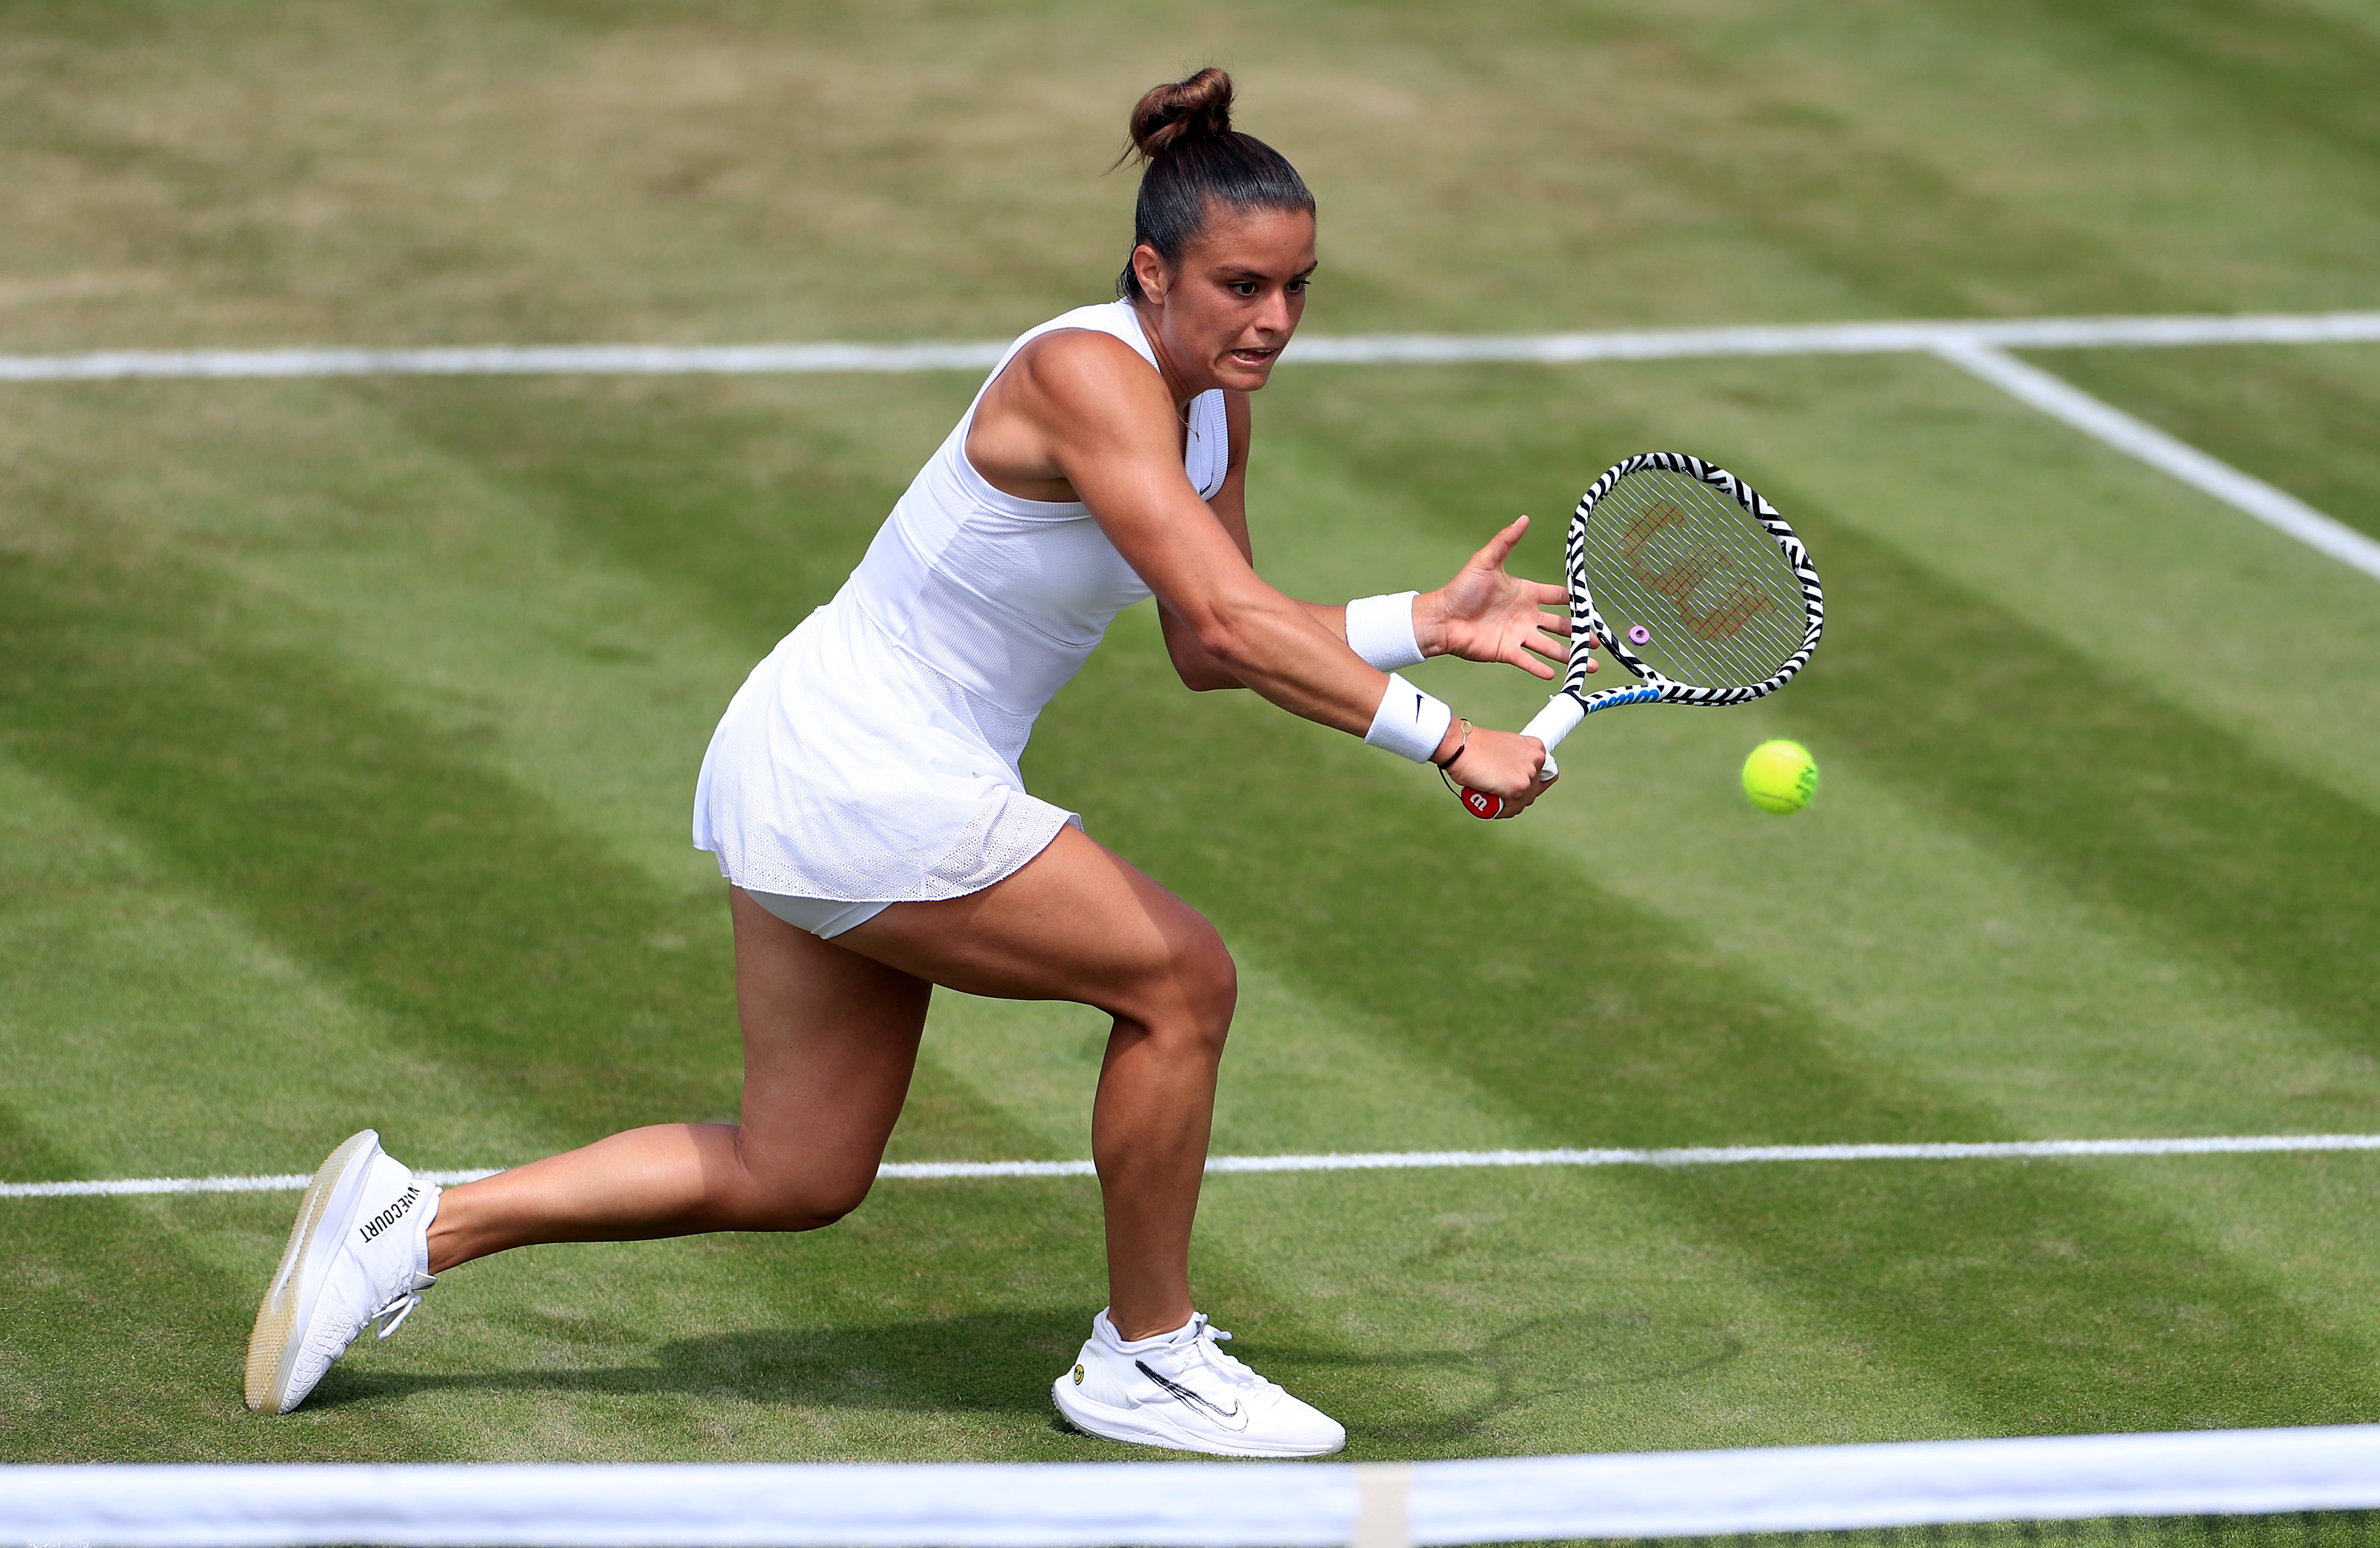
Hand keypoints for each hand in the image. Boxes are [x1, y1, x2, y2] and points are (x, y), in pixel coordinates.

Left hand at [1417, 515, 1579, 679]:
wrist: (1442, 616)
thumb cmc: (1462, 588)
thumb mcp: (1486, 561)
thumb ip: (1506, 541)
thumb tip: (1523, 518)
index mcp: (1526, 593)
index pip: (1557, 596)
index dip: (1574, 600)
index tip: (1591, 604)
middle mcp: (1526, 616)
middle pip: (1561, 625)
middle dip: (1580, 633)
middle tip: (1597, 642)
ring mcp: (1518, 635)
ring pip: (1550, 647)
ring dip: (1569, 655)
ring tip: (1589, 664)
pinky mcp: (1506, 651)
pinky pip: (1528, 661)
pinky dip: (1541, 668)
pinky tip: (1557, 674)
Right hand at [1442, 728, 1554, 817]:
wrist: (1459, 744)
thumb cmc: (1474, 746)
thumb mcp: (1503, 747)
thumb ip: (1515, 760)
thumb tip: (1512, 776)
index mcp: (1535, 747)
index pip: (1545, 775)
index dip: (1529, 784)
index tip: (1515, 787)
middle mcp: (1536, 760)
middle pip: (1532, 791)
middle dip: (1515, 796)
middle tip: (1496, 793)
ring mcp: (1528, 775)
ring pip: (1522, 802)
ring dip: (1506, 805)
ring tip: (1487, 797)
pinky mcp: (1517, 788)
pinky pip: (1512, 809)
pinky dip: (1499, 811)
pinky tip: (1486, 804)